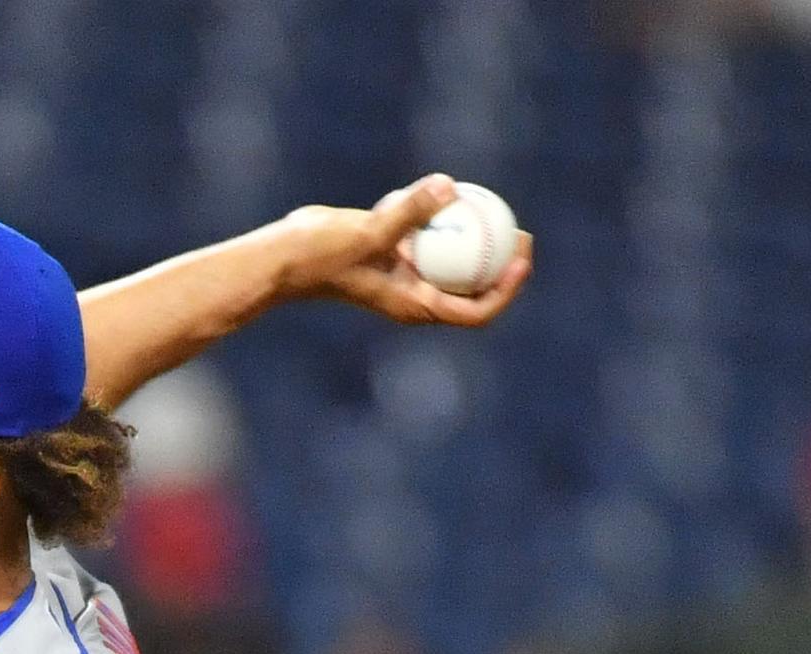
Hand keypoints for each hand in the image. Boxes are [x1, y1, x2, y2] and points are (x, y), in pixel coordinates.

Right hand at [275, 176, 534, 330]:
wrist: (288, 256)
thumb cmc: (325, 253)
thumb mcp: (371, 230)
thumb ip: (411, 209)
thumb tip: (449, 186)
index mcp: (416, 305)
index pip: (476, 310)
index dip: (506, 289)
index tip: (521, 259)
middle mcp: (415, 296)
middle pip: (473, 290)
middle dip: (503, 266)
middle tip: (522, 234)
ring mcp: (404, 277)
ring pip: (453, 264)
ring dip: (477, 244)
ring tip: (499, 212)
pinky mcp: (393, 256)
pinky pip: (430, 241)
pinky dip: (444, 224)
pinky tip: (453, 193)